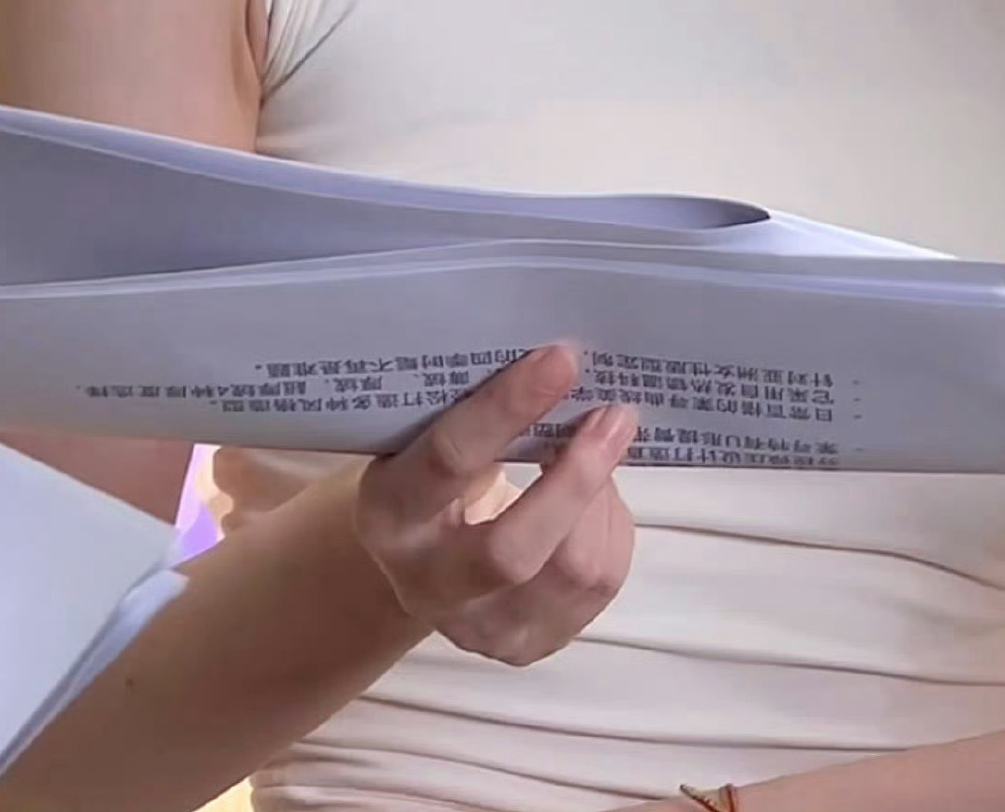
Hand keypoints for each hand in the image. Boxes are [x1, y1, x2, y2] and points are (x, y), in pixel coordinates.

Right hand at [351, 346, 635, 667]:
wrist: (418, 557)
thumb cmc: (434, 469)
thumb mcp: (428, 433)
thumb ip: (476, 407)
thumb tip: (562, 360)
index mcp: (389, 512)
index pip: (450, 460)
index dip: (509, 408)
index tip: (562, 359)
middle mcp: (427, 586)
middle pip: (514, 550)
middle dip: (577, 477)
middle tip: (614, 413)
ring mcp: (482, 630)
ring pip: (575, 569)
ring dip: (603, 497)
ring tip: (601, 446)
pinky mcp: (532, 645)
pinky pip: (601, 583)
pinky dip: (612, 526)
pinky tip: (596, 495)